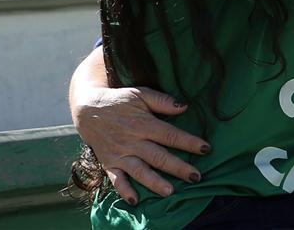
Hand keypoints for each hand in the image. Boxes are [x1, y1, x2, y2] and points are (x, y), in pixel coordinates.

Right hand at [71, 85, 208, 203]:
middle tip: (196, 177)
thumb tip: (184, 106)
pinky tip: (135, 200)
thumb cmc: (120, 101)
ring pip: (140, 171)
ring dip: (154, 182)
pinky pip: (116, 179)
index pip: (170, 135)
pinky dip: (124, 191)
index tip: (206, 149)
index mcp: (143, 123)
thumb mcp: (140, 94)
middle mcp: (132, 141)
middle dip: (178, 168)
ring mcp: (120, 154)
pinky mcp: (109, 163)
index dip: (188, 142)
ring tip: (170, 192)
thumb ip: (162, 101)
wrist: (88, 110)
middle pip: (159, 156)